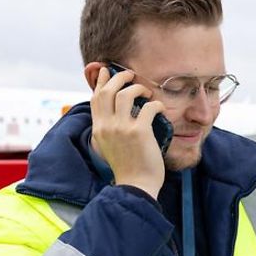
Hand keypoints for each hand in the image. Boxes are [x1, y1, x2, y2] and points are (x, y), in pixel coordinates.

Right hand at [87, 63, 165, 196]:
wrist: (136, 185)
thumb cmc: (128, 166)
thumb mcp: (109, 146)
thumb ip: (109, 129)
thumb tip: (115, 112)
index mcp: (98, 129)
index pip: (95, 98)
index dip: (100, 81)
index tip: (105, 70)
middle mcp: (107, 126)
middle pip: (107, 91)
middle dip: (119, 77)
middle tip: (131, 75)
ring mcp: (122, 129)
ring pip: (125, 94)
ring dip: (137, 88)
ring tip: (147, 92)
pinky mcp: (139, 132)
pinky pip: (148, 108)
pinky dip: (156, 104)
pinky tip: (160, 108)